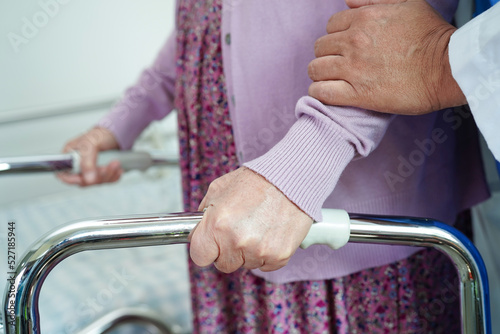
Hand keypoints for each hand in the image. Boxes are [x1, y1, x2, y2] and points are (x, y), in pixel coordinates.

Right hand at [57, 127, 122, 185]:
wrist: (116, 134)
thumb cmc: (99, 134)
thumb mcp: (91, 143)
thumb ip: (87, 162)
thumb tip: (88, 179)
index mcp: (69, 156)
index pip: (63, 174)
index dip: (71, 179)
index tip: (84, 178)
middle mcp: (78, 165)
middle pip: (83, 181)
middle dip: (98, 175)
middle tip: (107, 166)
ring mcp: (90, 170)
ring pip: (96, 182)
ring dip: (108, 175)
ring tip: (116, 163)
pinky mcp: (102, 173)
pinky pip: (107, 181)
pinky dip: (114, 177)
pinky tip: (118, 169)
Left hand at [189, 167, 312, 272]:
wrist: (290, 179)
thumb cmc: (256, 181)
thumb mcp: (219, 189)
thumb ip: (204, 212)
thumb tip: (198, 228)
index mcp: (217, 224)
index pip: (199, 256)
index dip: (205, 249)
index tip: (211, 244)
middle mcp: (236, 241)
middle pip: (223, 264)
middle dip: (228, 251)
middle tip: (239, 231)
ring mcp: (258, 251)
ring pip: (246, 265)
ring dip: (249, 251)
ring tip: (258, 226)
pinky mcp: (278, 256)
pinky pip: (266, 265)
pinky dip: (267, 253)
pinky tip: (270, 232)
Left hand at [308, 0, 465, 114]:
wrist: (448, 68)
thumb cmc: (432, 36)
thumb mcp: (406, 4)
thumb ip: (374, 1)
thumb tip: (349, 1)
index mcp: (363, 19)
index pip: (331, 26)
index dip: (336, 37)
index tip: (344, 47)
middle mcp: (354, 42)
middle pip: (320, 47)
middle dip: (327, 55)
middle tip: (339, 64)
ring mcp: (353, 69)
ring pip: (316, 69)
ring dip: (320, 74)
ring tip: (331, 79)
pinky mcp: (357, 94)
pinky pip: (322, 92)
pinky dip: (319, 92)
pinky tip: (326, 92)